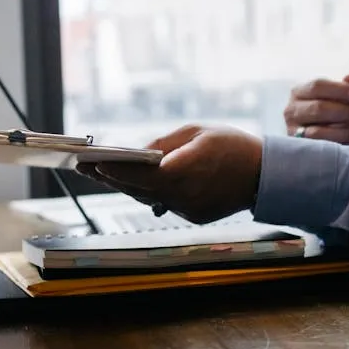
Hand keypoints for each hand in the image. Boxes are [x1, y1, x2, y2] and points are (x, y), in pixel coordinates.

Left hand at [76, 124, 261, 224]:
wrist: (264, 174)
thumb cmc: (231, 146)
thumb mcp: (196, 132)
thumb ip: (164, 143)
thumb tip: (138, 152)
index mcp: (184, 172)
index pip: (140, 174)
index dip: (115, 170)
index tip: (93, 163)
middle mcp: (183, 196)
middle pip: (137, 189)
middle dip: (110, 177)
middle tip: (84, 168)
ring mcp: (188, 210)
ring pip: (147, 198)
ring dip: (123, 187)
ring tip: (99, 174)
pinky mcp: (193, 216)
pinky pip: (163, 204)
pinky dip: (147, 193)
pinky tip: (128, 183)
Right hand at [284, 74, 348, 143]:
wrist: (321, 135)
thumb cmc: (331, 110)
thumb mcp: (339, 96)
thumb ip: (346, 87)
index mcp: (299, 92)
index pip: (317, 86)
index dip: (339, 90)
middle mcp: (291, 111)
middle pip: (319, 108)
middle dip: (348, 112)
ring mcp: (294, 131)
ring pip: (319, 131)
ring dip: (348, 130)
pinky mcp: (301, 149)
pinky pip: (322, 147)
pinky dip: (342, 143)